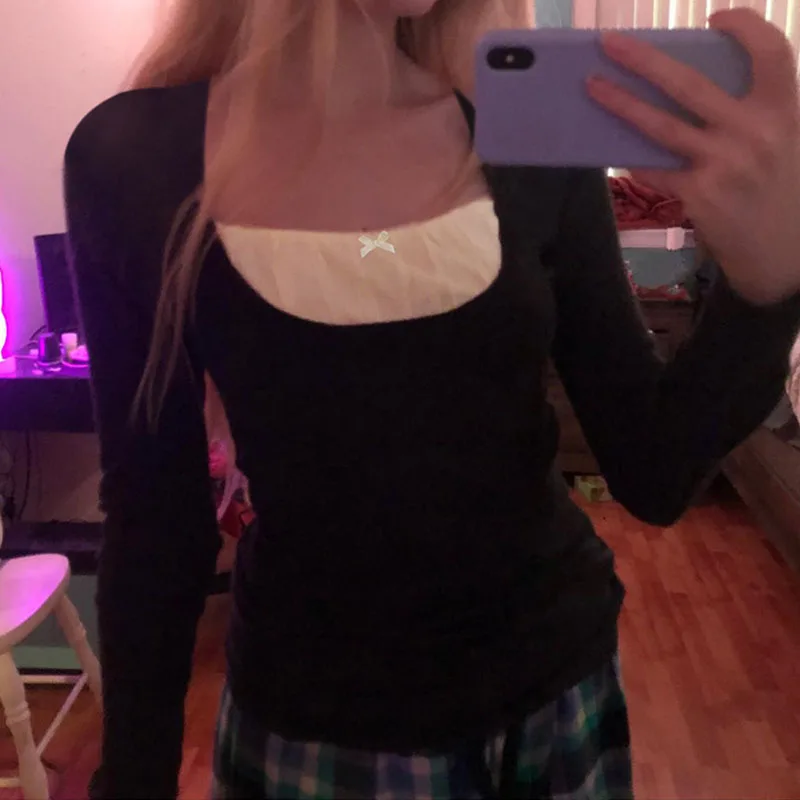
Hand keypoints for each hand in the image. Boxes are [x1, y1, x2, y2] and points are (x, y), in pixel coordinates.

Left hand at [587, 9, 799, 305]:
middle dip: (644, 60)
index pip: (771, 50)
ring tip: (592, 86)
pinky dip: (632, 155)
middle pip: (691, 84)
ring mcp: (724, 164)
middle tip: (608, 42)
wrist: (783, 253)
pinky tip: (611, 144)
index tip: (714, 17)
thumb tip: (687, 85)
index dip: (745, 26)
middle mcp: (756, 131)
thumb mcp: (783, 140)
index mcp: (784, 109)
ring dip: (621, 103)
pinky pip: (655, 167)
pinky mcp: (699, 194)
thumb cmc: (779, 188)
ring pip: (661, 125)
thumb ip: (751, 111)